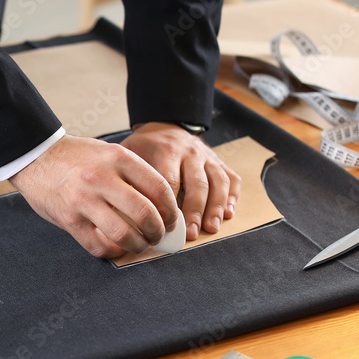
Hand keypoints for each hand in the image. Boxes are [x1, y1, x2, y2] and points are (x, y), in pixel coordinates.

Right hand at [9, 135, 178, 257]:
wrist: (36, 156)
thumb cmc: (76, 157)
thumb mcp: (108, 153)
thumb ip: (132, 175)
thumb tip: (161, 206)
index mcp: (117, 158)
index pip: (159, 188)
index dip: (171, 210)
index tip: (171, 219)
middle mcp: (101, 178)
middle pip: (146, 214)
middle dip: (158, 231)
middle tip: (157, 235)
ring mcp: (83, 200)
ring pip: (125, 235)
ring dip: (138, 245)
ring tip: (139, 244)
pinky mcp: (69, 220)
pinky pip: (99, 246)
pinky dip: (113, 252)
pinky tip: (116, 246)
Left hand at [119, 122, 240, 240]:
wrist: (164, 125)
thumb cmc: (145, 146)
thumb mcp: (130, 153)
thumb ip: (130, 176)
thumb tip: (126, 210)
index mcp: (167, 151)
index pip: (170, 182)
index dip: (169, 206)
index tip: (164, 226)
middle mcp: (190, 153)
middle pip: (197, 185)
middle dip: (194, 211)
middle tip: (190, 233)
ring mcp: (207, 157)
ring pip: (218, 183)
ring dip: (215, 207)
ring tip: (211, 228)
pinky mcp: (219, 161)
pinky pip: (231, 178)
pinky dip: (232, 197)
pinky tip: (229, 214)